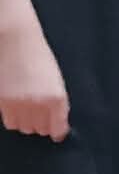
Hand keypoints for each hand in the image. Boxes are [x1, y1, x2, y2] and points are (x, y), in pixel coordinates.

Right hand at [0, 20, 67, 139]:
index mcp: (57, 98)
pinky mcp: (3, 102)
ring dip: (27, 122)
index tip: (56, 132)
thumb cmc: (39, 59)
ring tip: (27, 107)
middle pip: (41, 130)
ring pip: (25, 128)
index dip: (57, 131)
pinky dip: (14, 118)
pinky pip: (10, 122)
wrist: (16, 42)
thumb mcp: (56, 82)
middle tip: (40, 112)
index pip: (58, 129)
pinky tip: (16, 106)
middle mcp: (39, 104)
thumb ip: (58, 104)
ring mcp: (19, 104)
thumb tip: (57, 126)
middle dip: (41, 124)